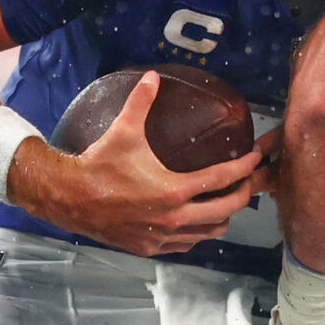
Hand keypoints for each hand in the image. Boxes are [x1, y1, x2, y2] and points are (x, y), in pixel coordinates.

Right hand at [20, 71, 268, 256]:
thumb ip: (141, 102)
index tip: (255, 159)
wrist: (69, 197)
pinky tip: (196, 220)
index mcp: (174, 190)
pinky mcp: (150, 248)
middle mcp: (173, 218)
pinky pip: (186, 245)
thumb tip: (152, 76)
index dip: (244, 168)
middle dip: (242, 196)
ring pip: (209, 233)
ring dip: (222, 218)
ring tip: (225, 201)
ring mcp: (163, 237)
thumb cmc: (99, 164)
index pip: (222, 180)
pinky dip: (197, 233)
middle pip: (226, 211)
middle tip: (247, 182)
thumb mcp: (123, 131)